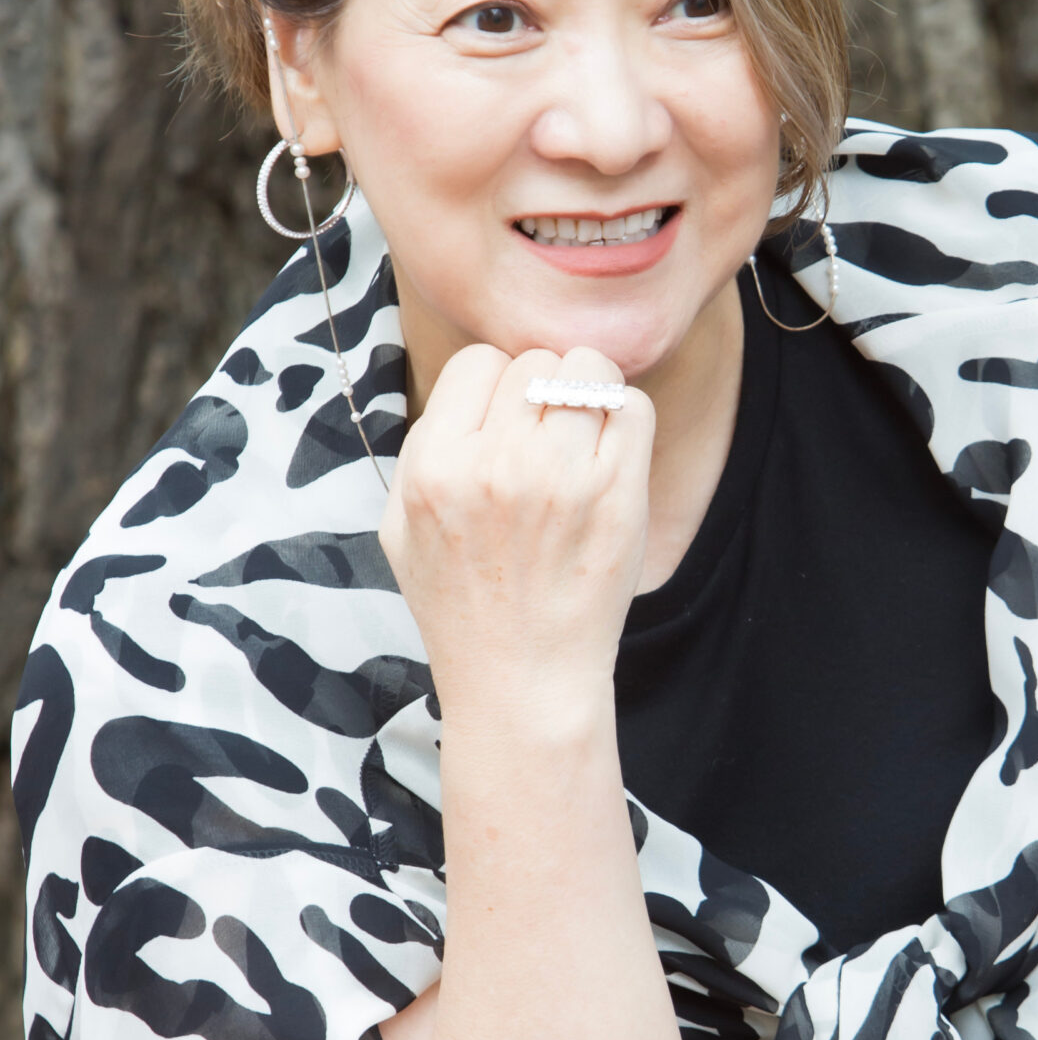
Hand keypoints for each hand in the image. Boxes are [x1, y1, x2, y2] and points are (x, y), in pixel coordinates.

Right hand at [379, 343, 653, 723]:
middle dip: (542, 390)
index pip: (479, 362)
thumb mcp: (401, 527)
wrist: (522, 679)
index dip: (494, 389)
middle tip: (545, 440)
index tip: (502, 428)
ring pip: (589, 370)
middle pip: (536, 360)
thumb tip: (475, 378)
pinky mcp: (618, 497)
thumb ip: (426, 446)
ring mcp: (562, 480)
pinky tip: (609, 457)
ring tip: (581, 441)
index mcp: (435, 468)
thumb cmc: (461, 603)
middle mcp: (496, 466)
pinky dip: (625, 420)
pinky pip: (633, 408)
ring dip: (589, 395)